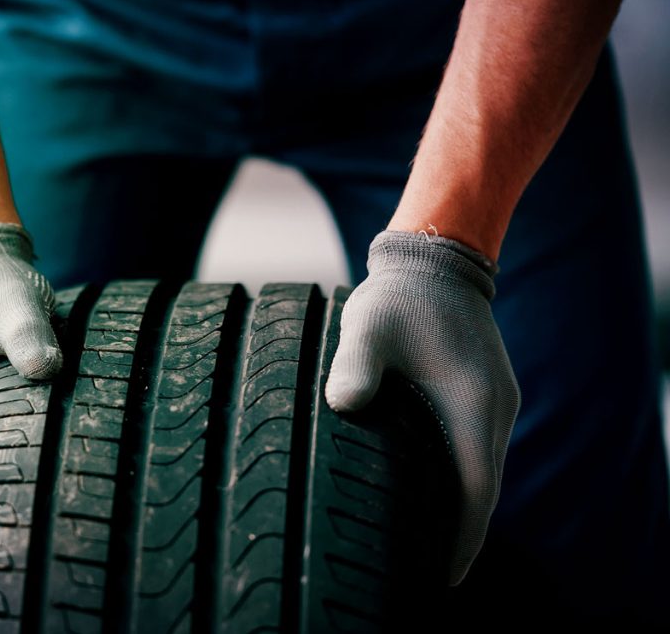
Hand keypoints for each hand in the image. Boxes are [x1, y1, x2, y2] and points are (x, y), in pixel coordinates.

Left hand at [324, 229, 519, 584]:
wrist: (434, 259)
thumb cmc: (399, 296)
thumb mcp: (370, 327)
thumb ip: (355, 365)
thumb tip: (344, 404)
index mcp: (473, 405)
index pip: (476, 492)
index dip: (461, 540)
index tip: (442, 578)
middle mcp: (493, 409)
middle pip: (481, 491)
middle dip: (458, 536)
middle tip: (423, 575)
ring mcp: (491, 401)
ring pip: (479, 472)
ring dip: (459, 509)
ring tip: (425, 547)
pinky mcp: (481, 392)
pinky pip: (474, 450)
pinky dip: (458, 480)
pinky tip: (429, 494)